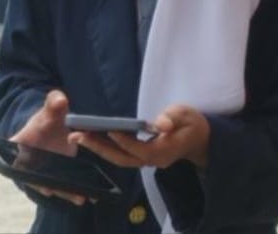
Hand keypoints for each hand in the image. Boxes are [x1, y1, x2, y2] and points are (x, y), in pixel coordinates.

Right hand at [0, 89, 86, 205]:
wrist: (58, 128)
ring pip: (51, 185)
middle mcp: (30, 161)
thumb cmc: (49, 119)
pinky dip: (75, 192)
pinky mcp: (60, 175)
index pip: (7, 151)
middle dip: (39, 184)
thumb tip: (59, 99)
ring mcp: (45, 171)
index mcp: (23, 143)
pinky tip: (89, 197)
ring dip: (62, 192)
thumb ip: (54, 102)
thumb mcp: (52, 110)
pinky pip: (65, 186)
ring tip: (78, 198)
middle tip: (48, 190)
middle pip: (31, 176)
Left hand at [69, 104, 209, 169]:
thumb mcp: (186, 115)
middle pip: (122, 158)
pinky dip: (106, 149)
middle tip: (78, 136)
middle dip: (99, 148)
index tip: (107, 130)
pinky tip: (92, 139)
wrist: (200, 139)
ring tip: (78, 137)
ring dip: (98, 149)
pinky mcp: (142, 158)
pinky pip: (121, 156)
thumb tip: (160, 124)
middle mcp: (152, 160)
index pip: (139, 149)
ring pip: (119, 159)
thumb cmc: (192, 123)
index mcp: (164, 151)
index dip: (124, 141)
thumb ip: (172, 118)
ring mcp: (147, 161)